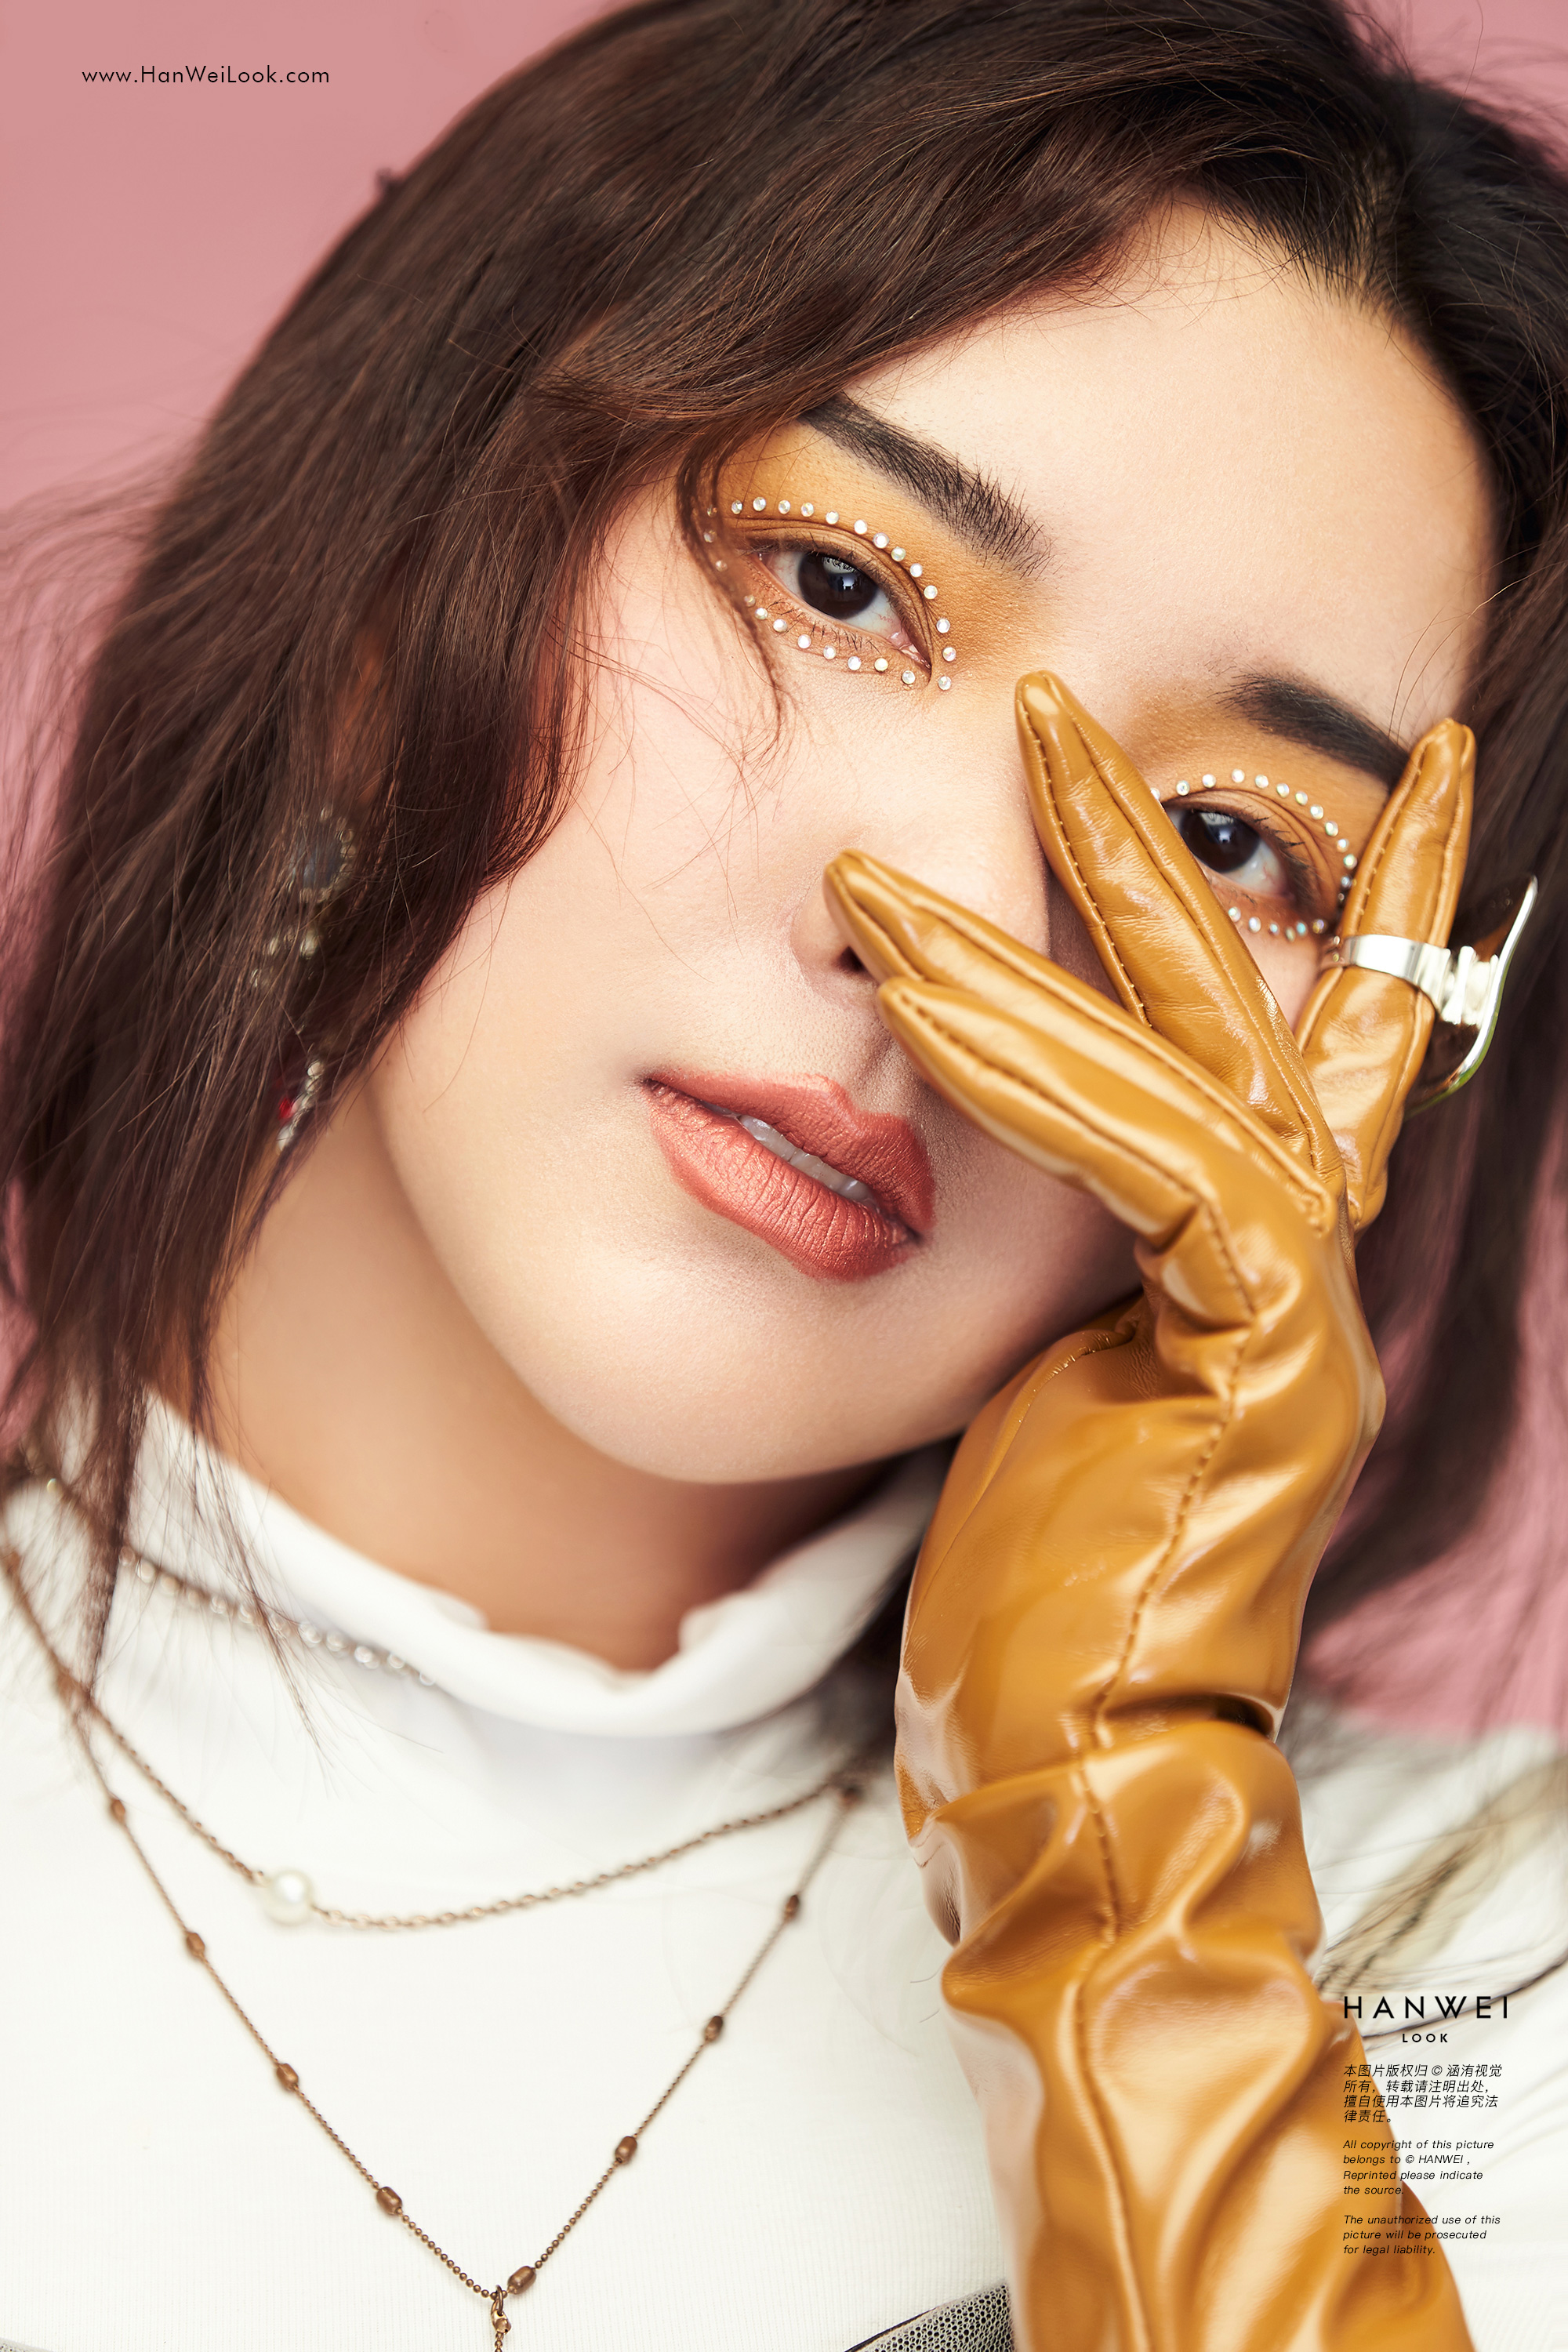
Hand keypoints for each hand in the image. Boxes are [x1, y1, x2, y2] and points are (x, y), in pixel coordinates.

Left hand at [825, 674, 1474, 2351]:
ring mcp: (1297, 1308)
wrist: (1072, 1765)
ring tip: (1013, 753)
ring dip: (1105, 895)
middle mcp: (1305, 1264)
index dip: (1331, 894)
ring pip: (1220, 1051)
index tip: (1324, 770)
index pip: (1308, 1037)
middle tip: (1090, 699)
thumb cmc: (1037, 1581)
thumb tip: (977, 1121)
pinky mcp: (1257, 1357)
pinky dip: (1045, 1058)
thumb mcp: (1038, 1368)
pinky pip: (1161, 1161)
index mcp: (1258, 1258)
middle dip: (1189, 839)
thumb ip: (1054, 1241)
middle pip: (1277, 998)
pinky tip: (927, 972)